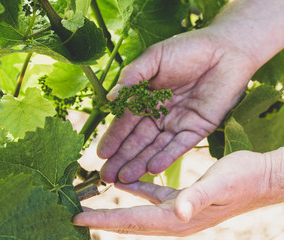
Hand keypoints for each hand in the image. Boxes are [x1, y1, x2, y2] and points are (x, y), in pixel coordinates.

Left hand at [74, 149, 283, 235]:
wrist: (260, 179)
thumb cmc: (243, 180)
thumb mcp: (220, 186)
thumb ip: (197, 198)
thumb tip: (180, 213)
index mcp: (177, 218)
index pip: (131, 221)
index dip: (103, 219)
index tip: (78, 218)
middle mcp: (173, 218)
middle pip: (129, 221)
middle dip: (101, 218)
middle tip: (76, 214)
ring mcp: (176, 210)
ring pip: (137, 210)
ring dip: (114, 207)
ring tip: (93, 202)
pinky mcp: (180, 198)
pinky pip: (151, 196)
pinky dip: (136, 190)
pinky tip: (124, 183)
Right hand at [99, 27, 257, 182]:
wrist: (226, 49)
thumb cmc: (187, 48)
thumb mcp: (154, 58)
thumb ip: (132, 76)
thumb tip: (109, 98)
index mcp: (145, 97)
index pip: (126, 122)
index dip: (113, 138)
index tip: (101, 154)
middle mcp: (159, 114)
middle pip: (137, 140)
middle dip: (122, 158)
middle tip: (107, 176)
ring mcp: (177, 123)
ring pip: (155, 147)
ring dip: (140, 163)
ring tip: (124, 179)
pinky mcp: (197, 129)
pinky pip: (179, 146)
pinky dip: (166, 157)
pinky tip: (152, 169)